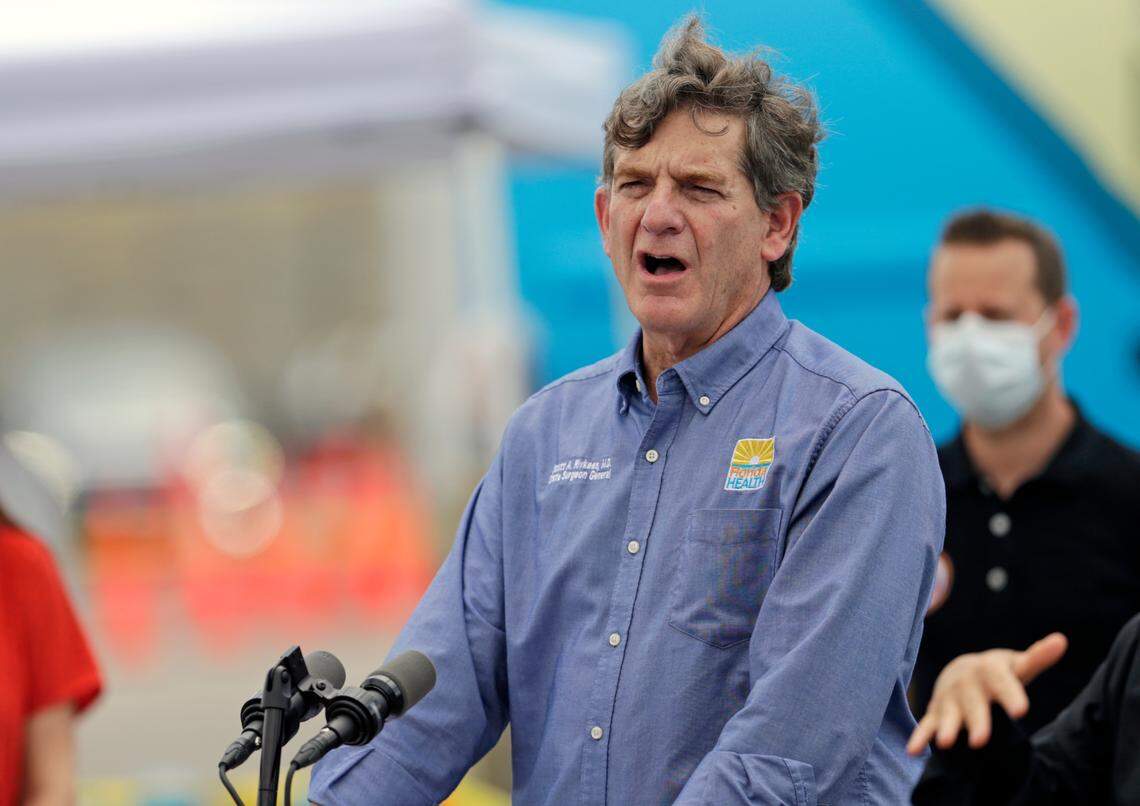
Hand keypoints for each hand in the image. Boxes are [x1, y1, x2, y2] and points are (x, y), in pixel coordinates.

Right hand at [907, 632, 1067, 754]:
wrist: (961, 672)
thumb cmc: (997, 673)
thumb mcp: (1016, 665)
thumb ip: (1037, 658)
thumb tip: (1061, 640)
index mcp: (990, 671)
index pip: (1001, 681)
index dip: (1010, 694)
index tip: (1022, 711)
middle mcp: (967, 684)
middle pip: (973, 702)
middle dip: (977, 720)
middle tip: (982, 741)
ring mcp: (950, 698)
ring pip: (949, 714)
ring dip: (947, 728)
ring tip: (946, 744)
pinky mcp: (936, 712)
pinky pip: (927, 725)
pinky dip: (919, 736)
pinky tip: (912, 751)